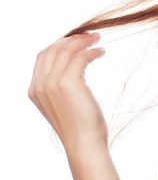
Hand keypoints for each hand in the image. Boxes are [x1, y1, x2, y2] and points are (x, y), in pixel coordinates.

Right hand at [29, 32, 107, 156]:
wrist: (84, 143)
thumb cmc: (80, 126)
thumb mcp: (63, 103)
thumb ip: (60, 86)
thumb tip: (76, 65)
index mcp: (34, 89)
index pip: (43, 56)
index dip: (60, 44)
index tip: (76, 40)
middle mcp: (40, 85)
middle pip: (53, 49)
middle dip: (72, 39)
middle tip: (90, 36)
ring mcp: (52, 83)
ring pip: (66, 50)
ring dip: (83, 41)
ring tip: (98, 40)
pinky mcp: (68, 83)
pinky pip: (80, 57)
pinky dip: (91, 51)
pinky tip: (101, 52)